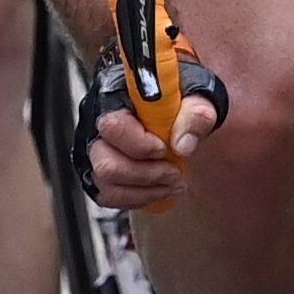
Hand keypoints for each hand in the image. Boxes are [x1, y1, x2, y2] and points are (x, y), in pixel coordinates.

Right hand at [82, 79, 219, 214]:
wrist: (173, 106)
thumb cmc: (178, 97)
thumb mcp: (197, 95)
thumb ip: (196, 113)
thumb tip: (183, 145)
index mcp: (116, 97)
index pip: (113, 126)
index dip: (141, 145)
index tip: (165, 148)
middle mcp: (97, 125)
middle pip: (105, 164)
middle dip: (145, 175)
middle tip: (174, 172)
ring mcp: (95, 150)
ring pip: (106, 185)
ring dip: (145, 190)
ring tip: (172, 182)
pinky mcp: (101, 171)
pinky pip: (110, 196)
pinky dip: (139, 198)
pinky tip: (160, 188)